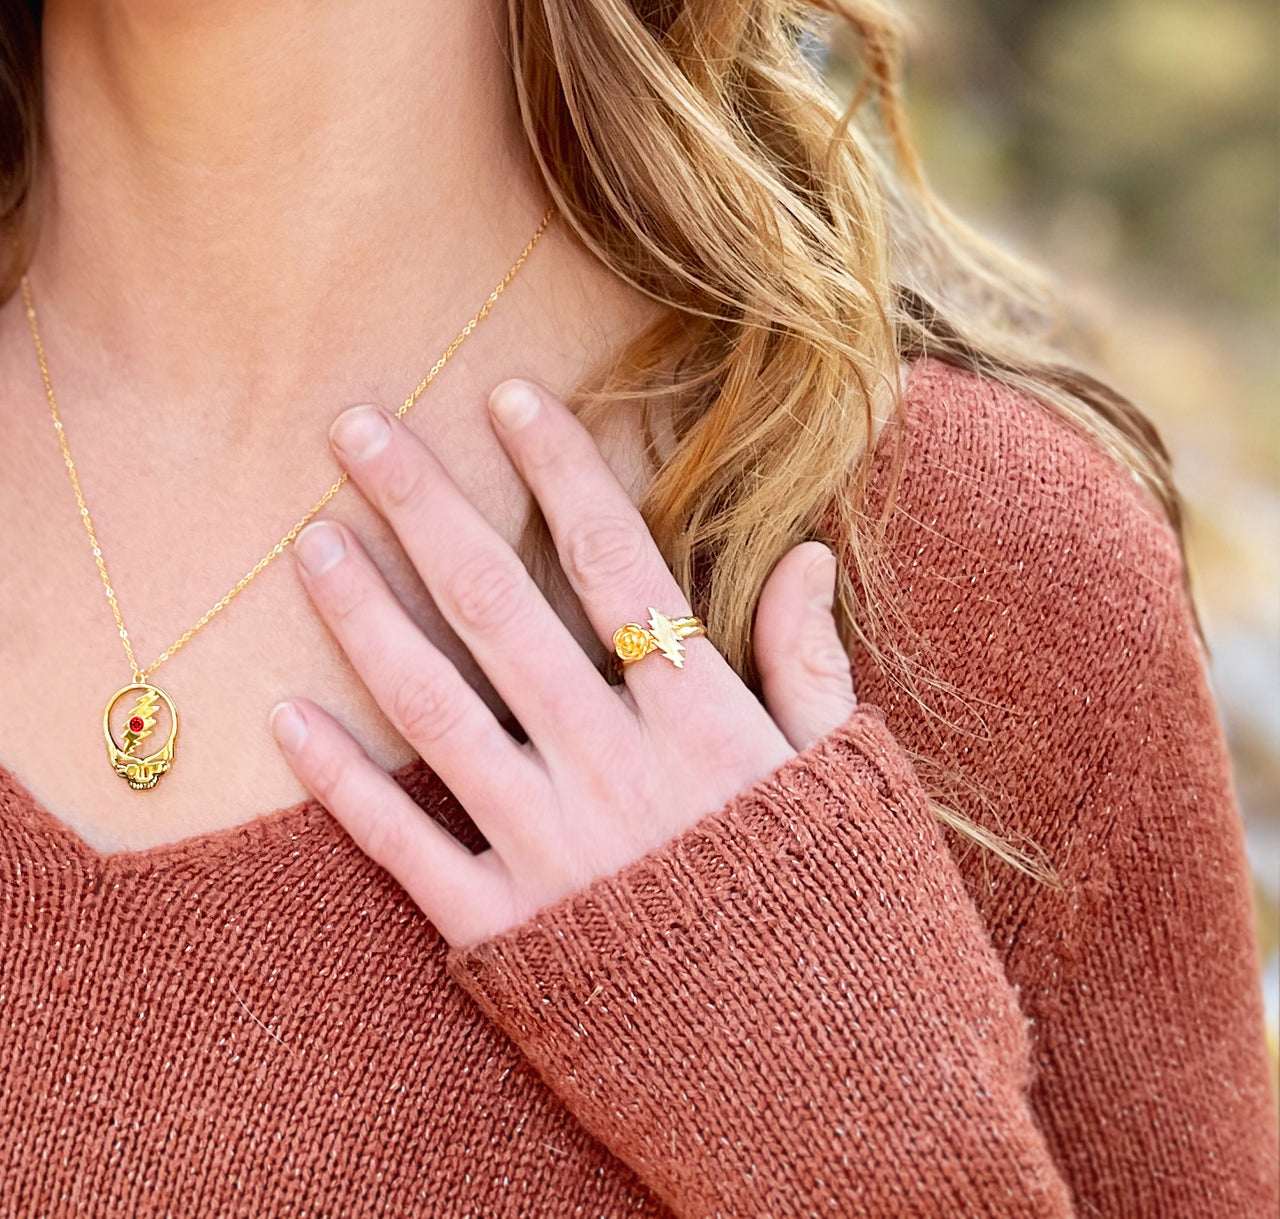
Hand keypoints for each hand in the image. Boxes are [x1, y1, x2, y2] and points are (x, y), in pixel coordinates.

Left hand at [270, 381, 857, 948]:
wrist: (827, 1080)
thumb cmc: (838, 913)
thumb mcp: (846, 778)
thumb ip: (812, 666)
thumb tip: (809, 555)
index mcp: (702, 722)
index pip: (615, 561)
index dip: (559, 469)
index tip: (506, 394)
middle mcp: (613, 768)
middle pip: (499, 607)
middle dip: (424, 504)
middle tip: (354, 426)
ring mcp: (550, 849)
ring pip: (434, 708)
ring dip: (363, 616)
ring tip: (307, 541)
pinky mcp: (503, 931)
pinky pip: (405, 846)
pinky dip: (342, 781)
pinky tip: (284, 717)